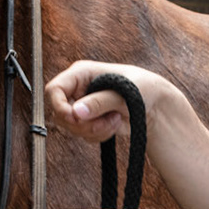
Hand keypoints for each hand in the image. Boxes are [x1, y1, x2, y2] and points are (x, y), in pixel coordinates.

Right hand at [46, 61, 170, 144]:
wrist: (154, 103)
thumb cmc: (141, 88)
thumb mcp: (122, 93)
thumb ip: (98, 102)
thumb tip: (75, 112)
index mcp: (81, 73)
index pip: (54, 89)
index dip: (59, 106)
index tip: (74, 117)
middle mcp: (77, 89)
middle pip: (61, 113)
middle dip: (83, 123)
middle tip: (105, 121)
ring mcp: (82, 106)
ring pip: (72, 127)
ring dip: (94, 129)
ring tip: (114, 120)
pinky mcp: (88, 120)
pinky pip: (83, 135)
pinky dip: (99, 134)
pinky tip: (114, 124)